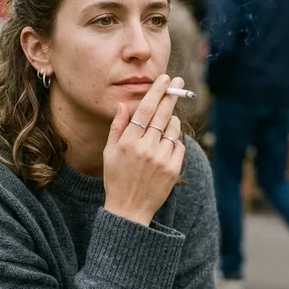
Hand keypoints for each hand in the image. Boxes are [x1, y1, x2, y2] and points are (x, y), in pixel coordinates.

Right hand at [103, 74, 185, 226]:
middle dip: (171, 95)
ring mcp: (161, 159)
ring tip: (164, 125)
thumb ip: (117, 127)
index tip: (164, 79)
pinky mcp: (173, 169)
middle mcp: (146, 148)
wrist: (129, 209)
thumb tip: (123, 105)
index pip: (144, 110)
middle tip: (178, 82)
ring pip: (173, 129)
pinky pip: (179, 145)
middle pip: (162, 114)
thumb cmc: (116, 178)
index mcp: (128, 142)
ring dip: (171, 122)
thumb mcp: (109, 152)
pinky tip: (164, 147)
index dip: (156, 92)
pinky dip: (174, 142)